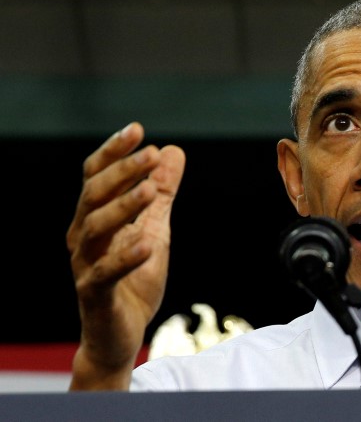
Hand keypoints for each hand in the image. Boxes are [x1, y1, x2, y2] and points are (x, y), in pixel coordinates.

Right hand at [67, 122, 185, 389]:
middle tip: (150, 153)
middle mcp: (83, 237)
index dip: (114, 152)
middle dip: (121, 172)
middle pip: (93, 195)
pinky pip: (104, 274)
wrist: (121, 334)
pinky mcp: (94, 295)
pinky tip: (148, 244)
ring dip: (122, 207)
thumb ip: (161, 193)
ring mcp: (85, 266)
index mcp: (94, 218)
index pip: (95, 177)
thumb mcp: (155, 229)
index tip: (138, 130)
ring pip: (94, 229)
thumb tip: (173, 150)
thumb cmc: (134, 279)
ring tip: (149, 191)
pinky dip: (125, 258)